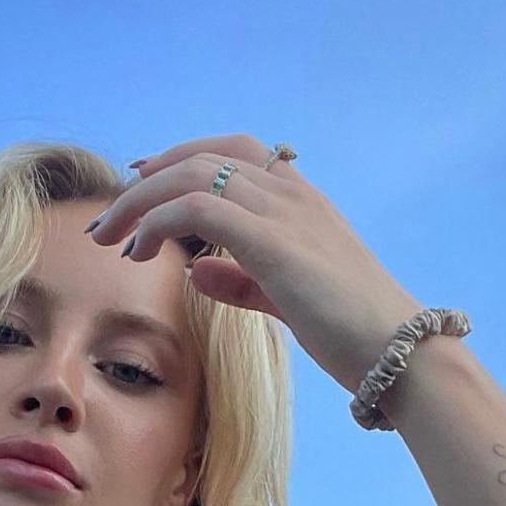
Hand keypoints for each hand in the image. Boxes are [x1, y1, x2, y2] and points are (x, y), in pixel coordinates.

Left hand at [87, 132, 425, 396]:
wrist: (397, 352)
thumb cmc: (352, 333)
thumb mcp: (286, 300)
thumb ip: (242, 281)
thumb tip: (195, 267)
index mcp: (302, 201)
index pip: (234, 153)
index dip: (181, 159)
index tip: (140, 183)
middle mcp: (292, 193)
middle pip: (203, 156)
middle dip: (146, 181)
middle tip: (108, 218)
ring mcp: (283, 211)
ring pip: (191, 176)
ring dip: (139, 202)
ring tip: (109, 236)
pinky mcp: (271, 239)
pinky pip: (196, 207)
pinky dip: (158, 221)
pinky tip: (140, 250)